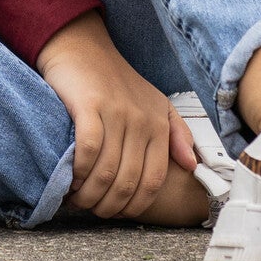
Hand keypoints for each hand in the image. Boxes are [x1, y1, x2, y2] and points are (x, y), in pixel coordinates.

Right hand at [36, 11, 196, 219]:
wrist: (82, 48)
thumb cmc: (116, 81)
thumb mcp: (155, 103)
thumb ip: (175, 133)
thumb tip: (191, 165)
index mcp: (159, 124)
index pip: (153, 180)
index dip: (135, 204)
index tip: (118, 212)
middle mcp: (141, 120)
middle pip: (128, 181)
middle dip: (109, 205)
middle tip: (93, 210)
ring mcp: (116, 113)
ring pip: (107, 172)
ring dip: (90, 194)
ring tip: (78, 199)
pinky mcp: (89, 106)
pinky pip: (88, 151)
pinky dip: (78, 172)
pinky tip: (70, 178)